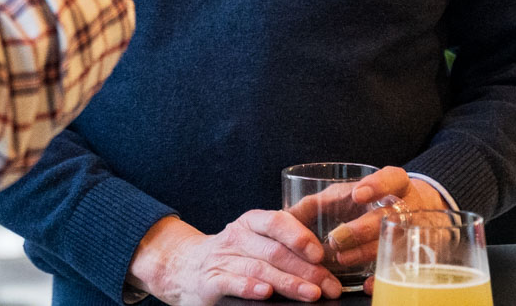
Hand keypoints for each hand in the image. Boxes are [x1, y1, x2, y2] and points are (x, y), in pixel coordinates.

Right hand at [128, 213, 341, 304]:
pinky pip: (231, 282)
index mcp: (251, 222)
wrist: (185, 267)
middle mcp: (237, 236)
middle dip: (307, 270)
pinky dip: (249, 287)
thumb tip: (326, 264)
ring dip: (288, 282)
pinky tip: (266, 294)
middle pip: (275, 250)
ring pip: (259, 268)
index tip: (321, 254)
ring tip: (311, 294)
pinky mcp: (210, 281)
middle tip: (330, 286)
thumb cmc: (232, 255)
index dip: (300, 236)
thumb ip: (283, 245)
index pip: (277, 221)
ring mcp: (222, 258)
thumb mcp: (255, 241)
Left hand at [321, 167, 448, 275]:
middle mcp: (408, 208)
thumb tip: (285, 216)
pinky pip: (400, 270)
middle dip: (362, 228)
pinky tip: (366, 284)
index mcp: (396, 185)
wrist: (410, 212)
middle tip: (336, 238)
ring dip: (366, 252)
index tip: (357, 194)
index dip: (378, 185)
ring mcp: (413, 232)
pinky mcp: (412, 256)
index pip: (393, 179)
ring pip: (394, 243)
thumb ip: (318, 203)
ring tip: (342, 257)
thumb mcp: (347, 194)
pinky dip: (382, 278)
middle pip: (390, 216)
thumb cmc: (368, 203)